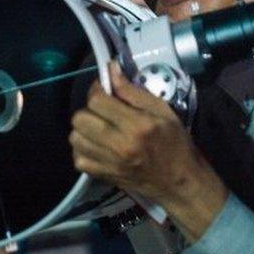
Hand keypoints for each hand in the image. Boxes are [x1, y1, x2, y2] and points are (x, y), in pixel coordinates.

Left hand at [70, 62, 228, 241]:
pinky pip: (78, 159)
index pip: (97, 101)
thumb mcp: (162, 111)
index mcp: (137, 125)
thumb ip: (133, 91)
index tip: (105, 89)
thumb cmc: (175, 143)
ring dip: (84, 129)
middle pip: (80, 119)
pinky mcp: (103, 176)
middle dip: (89, 109)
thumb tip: (111, 71)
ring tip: (99, 127)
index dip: (97, 89)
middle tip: (103, 110)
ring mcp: (109, 163)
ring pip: (75, 138)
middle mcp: (119, 144)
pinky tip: (97, 145)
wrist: (179, 182)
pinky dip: (84, 150)